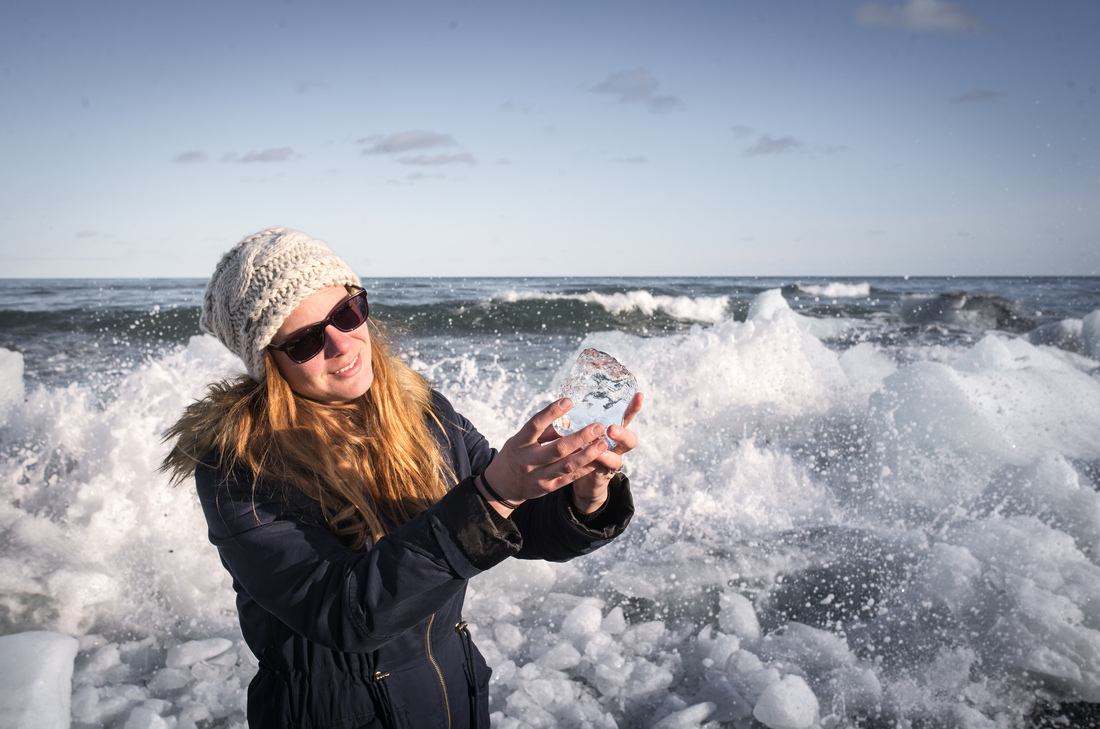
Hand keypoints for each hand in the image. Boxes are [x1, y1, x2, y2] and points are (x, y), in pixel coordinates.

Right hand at [482, 399, 610, 510]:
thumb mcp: (521, 439)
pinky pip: (569, 478)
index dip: (551, 413)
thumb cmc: (516, 454)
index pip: (535, 425)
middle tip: (598, 427)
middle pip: (557, 449)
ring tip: (603, 444)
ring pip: (566, 465)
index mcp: (520, 443)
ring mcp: (538, 476)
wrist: (503, 485)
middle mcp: (528, 460)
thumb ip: (543, 431)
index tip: (568, 401)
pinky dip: (584, 469)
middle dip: (579, 438)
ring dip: (587, 454)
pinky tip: (598, 460)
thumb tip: (568, 416)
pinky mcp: (547, 488)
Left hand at [563, 392, 642, 513]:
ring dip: (607, 454)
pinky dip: (593, 467)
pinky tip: (585, 461)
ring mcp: (611, 462)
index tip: (639, 395)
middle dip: (622, 434)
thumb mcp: (584, 429)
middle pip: (630, 440)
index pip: (627, 417)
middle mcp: (617, 447)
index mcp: (615, 431)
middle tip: (611, 429)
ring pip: (617, 460)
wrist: (583, 475)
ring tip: (598, 448)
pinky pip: (600, 472)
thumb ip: (579, 420)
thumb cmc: (583, 446)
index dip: (634, 407)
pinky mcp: (601, 475)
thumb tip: (564, 402)